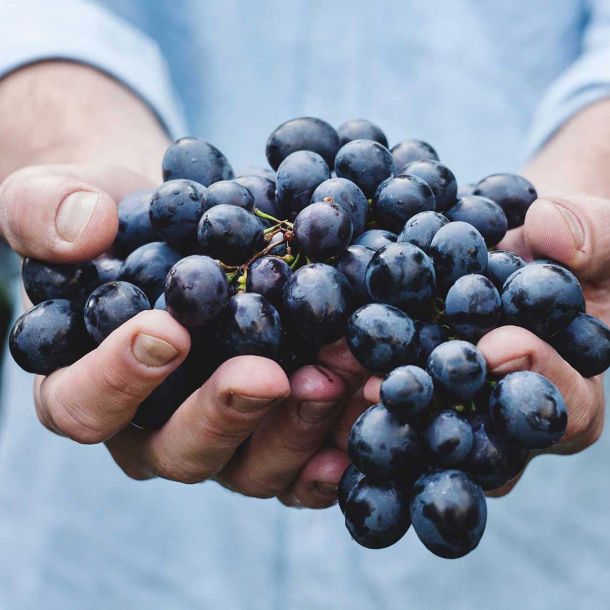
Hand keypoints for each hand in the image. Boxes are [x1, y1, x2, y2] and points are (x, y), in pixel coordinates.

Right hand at [0, 164, 350, 507]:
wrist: (185, 227)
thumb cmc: (117, 221)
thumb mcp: (63, 198)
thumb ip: (46, 211)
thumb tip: (84, 230)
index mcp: (88, 387)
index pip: (84, 405)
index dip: (118, 378)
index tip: (166, 331)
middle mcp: (154, 428)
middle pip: (180, 451)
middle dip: (225, 414)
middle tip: (268, 373)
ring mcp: (222, 438)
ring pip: (252, 466)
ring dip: (297, 427)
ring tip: (338, 376)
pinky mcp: (275, 432)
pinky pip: (304, 463)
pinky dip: (337, 446)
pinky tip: (367, 411)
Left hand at [330, 196, 608, 494]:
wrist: (525, 244)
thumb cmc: (575, 247)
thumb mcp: (603, 233)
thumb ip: (593, 233)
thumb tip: (549, 227)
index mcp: (570, 393)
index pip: (560, 407)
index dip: (534, 379)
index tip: (498, 345)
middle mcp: (505, 417)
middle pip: (478, 440)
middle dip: (436, 414)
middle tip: (392, 389)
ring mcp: (456, 406)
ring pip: (422, 428)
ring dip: (381, 409)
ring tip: (342, 383)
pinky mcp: (414, 384)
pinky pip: (386, 392)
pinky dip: (355, 378)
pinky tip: (320, 360)